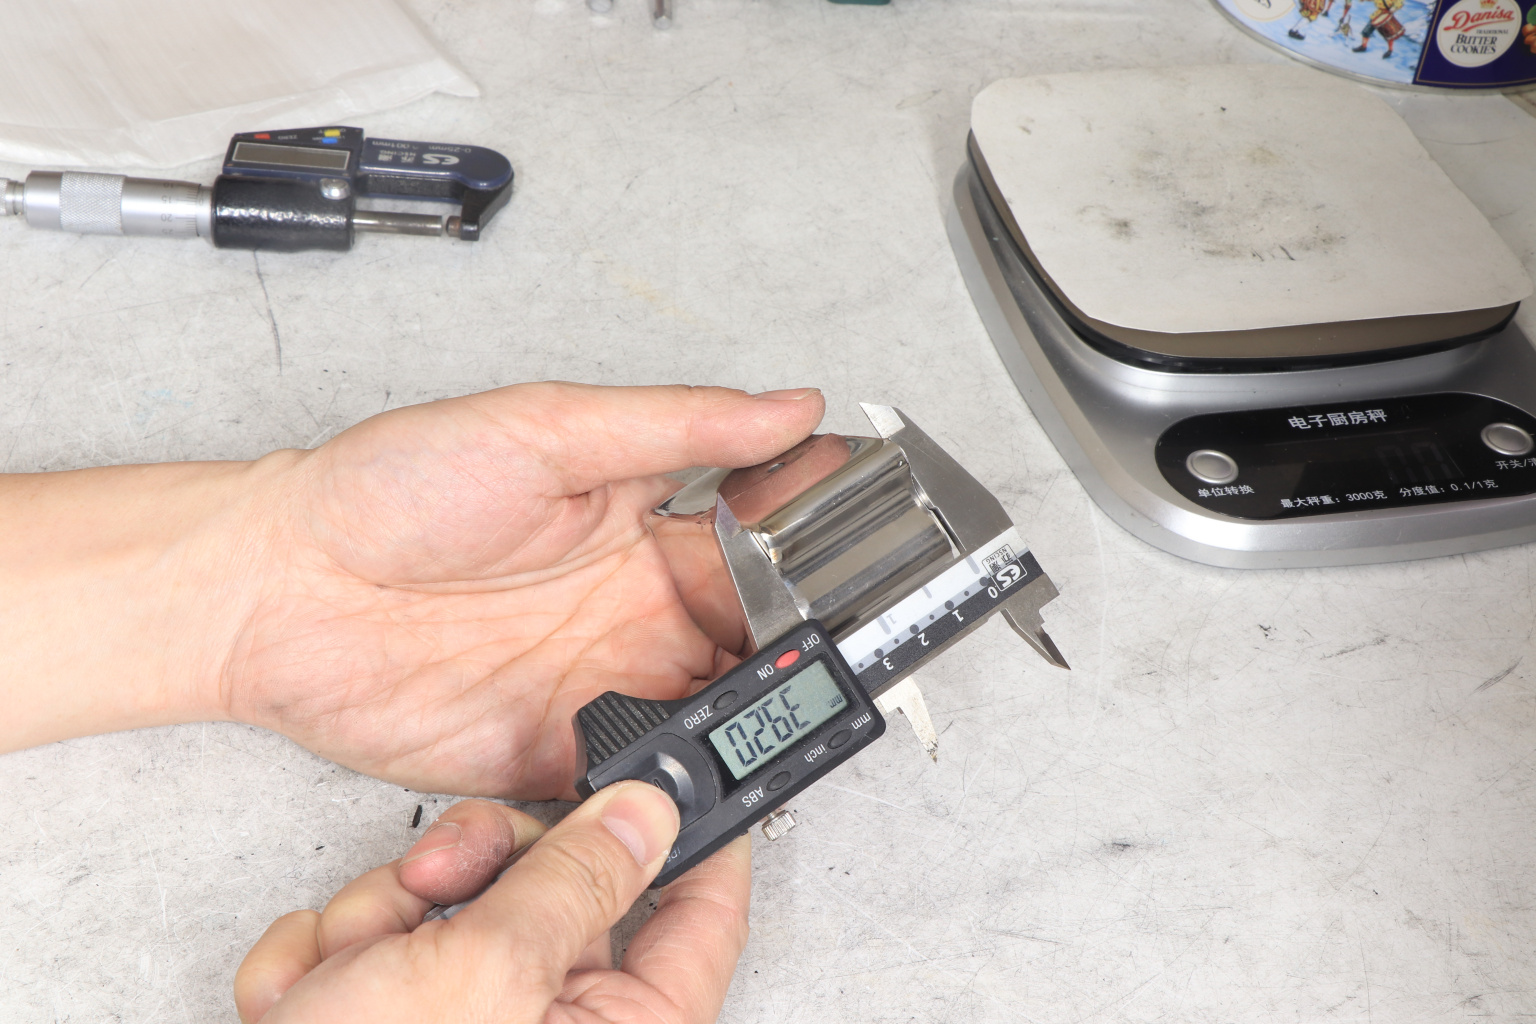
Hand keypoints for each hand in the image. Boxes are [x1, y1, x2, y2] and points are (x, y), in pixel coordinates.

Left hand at [0, 383, 823, 800]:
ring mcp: (596, 685)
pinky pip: (640, 779)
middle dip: (802, 648)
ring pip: (710, 713)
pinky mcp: (554, 755)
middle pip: (752, 639)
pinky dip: (677, 780)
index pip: (759, 541)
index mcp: (638, 525)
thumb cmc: (387, 489)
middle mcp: (628, 609)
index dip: (817, 549)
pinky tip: (700, 764)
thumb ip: (673, 424)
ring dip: (749, 715)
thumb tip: (784, 404)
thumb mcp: (543, 428)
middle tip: (838, 650)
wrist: (277, 589)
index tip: (870, 551)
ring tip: (778, 705)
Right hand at [235, 784, 750, 1023]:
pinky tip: (303, 1002)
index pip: (701, 922)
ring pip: (451, 903)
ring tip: (342, 980)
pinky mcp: (392, 1020)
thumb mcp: (485, 975)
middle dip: (469, 874)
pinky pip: (378, 943)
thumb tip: (647, 816)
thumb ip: (571, 884)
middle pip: (553, 890)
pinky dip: (325, 964)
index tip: (672, 778)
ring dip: (377, 922)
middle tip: (430, 883)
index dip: (694, 841)